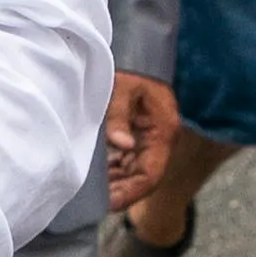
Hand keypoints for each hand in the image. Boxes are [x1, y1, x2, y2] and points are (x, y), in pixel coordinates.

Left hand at [102, 72, 179, 206]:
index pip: (151, 173)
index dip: (132, 192)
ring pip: (134, 172)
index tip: (110, 204)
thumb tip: (122, 144)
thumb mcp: (121, 87)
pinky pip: (127, 161)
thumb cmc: (128, 67)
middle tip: (94, 206)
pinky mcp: (139, 135)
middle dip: (121, 193)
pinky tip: (96, 180)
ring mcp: (150, 138)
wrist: (133, 50)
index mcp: (163, 130)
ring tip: (92, 197)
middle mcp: (160, 139)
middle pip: (142, 177)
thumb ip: (119, 115)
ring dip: (116, 185)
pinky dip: (113, 172)